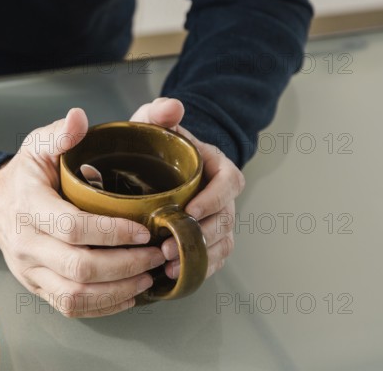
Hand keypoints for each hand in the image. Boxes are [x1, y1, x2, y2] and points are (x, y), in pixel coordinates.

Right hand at [0, 108, 164, 317]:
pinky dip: (104, 306)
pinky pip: (69, 307)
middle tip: (157, 255)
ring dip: (118, 290)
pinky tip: (129, 295)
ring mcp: (30, 270)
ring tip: (149, 276)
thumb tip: (80, 117)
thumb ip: (61, 133)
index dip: (112, 232)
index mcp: (29, 206)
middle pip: (78, 268)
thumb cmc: (27, 174)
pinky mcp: (37, 287)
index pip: (73, 227)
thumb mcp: (39, 145)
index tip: (144, 229)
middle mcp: (26, 244)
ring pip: (75, 296)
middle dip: (125, 265)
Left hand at [130, 98, 244, 278]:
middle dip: (200, 236)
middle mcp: (223, 195)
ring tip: (168, 266)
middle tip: (168, 247)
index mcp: (218, 167)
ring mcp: (218, 218)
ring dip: (198, 257)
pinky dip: (198, 268)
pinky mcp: (209, 238)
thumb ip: (160, 112)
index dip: (213, 199)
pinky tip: (174, 276)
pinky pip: (214, 257)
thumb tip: (171, 107)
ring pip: (222, 242)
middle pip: (225, 219)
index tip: (188, 211)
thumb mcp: (154, 122)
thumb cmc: (157, 144)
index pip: (228, 183)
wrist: (156, 165)